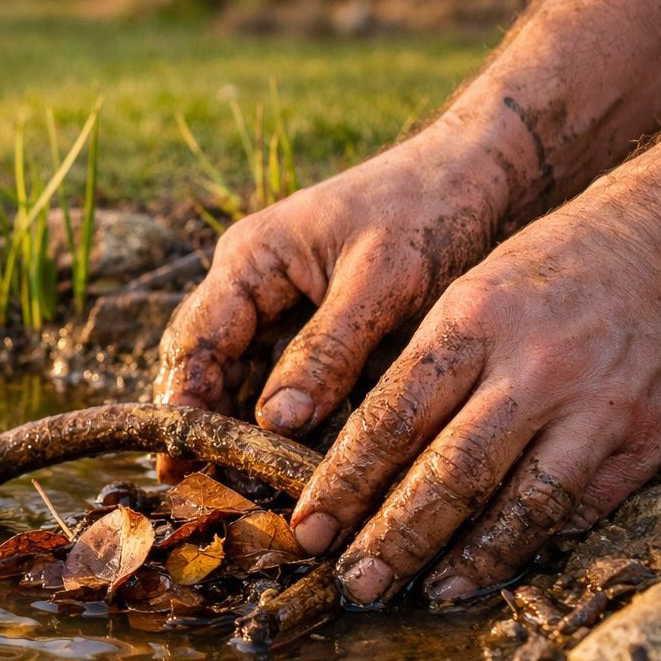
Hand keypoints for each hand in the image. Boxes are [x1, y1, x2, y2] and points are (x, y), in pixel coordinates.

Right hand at [154, 112, 517, 477]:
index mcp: (251, 258)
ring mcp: (276, 301)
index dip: (183, 401)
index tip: (181, 457)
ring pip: (235, 373)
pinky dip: (275, 416)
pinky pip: (275, 376)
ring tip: (232, 484)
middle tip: (191, 481)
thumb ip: (327, 350)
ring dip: (232, 423)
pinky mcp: (310, 322)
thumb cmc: (431, 213)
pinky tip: (282, 460)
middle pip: (203, 361)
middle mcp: (250, 280)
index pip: (196, 339)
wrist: (479, 176)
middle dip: (198, 420)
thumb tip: (275, 422)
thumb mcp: (383, 282)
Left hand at [290, 150, 660, 604]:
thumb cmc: (545, 271)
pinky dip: (535, 543)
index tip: (310, 526)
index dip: (346, 482)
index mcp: (473, 320)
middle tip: (353, 583)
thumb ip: (421, 369)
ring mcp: (598, 405)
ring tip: (427, 591)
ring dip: (469, 559)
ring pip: (521, 504)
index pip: (393, 417)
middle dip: (394, 537)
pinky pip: (581, 507)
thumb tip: (358, 457)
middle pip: (451, 473)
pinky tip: (499, 566)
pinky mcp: (646, 435)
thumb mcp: (469, 292)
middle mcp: (534, 366)